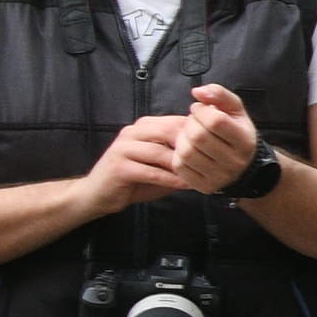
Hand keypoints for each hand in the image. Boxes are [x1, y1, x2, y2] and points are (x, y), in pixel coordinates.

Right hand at [84, 109, 204, 213]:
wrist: (96, 194)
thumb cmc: (133, 179)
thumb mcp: (159, 164)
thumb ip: (178, 155)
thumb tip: (211, 150)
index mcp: (143, 127)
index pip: (175, 121)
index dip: (198, 131)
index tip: (220, 143)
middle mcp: (132, 133)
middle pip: (168, 131)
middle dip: (192, 145)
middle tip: (214, 157)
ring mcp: (123, 149)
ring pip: (160, 153)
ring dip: (184, 165)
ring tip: (205, 173)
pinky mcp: (119, 168)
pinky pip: (151, 172)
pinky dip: (171, 179)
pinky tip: (188, 185)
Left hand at [162, 83, 264, 191]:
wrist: (246, 168)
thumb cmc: (237, 133)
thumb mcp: (236, 111)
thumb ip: (219, 94)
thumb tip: (197, 92)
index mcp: (245, 140)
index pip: (215, 121)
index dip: (201, 111)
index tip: (200, 109)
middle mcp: (234, 161)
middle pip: (198, 137)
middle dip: (189, 124)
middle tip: (192, 122)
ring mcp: (220, 176)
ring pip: (187, 152)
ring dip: (181, 139)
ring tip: (188, 135)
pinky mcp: (205, 186)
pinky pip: (180, 167)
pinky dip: (178, 154)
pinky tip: (186, 149)